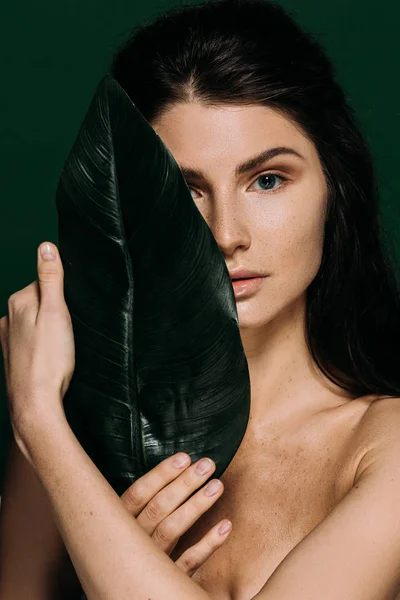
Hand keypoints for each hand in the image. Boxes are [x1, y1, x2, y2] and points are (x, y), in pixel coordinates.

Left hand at [0, 242, 74, 429]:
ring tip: (60, 348)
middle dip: (55, 313)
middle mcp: (7, 319)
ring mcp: (8, 339)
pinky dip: (42, 347)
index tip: (69, 315)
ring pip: (35, 324)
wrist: (36, 403)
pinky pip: (32, 342)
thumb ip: (51, 278)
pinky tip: (51, 358)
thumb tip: (46, 247)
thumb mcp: (56, 312)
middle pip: (39, 303)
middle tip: (67, 333)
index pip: (44, 284)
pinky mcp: (13, 357)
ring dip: (49, 331)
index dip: (62, 297)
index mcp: (18, 302)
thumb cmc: (49, 360)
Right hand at [120, 451, 231, 577]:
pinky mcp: (166, 582)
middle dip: (184, 484)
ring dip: (196, 506)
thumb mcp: (127, 523)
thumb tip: (176, 466)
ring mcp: (148, 563)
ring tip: (217, 486)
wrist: (129, 589)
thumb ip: (143, 503)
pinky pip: (188, 563)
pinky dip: (207, 544)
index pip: (138, 494)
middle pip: (158, 509)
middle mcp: (132, 541)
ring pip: (171, 531)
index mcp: (119, 523)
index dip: (161, 474)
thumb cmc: (131, 546)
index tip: (184, 457)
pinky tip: (225, 525)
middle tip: (207, 464)